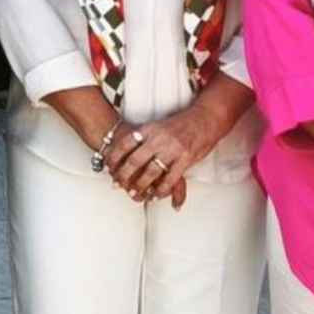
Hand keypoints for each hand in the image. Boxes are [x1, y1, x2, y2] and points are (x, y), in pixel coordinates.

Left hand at [107, 106, 224, 206]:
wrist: (206, 117)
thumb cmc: (182, 123)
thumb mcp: (159, 125)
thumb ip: (146, 137)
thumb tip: (127, 147)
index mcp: (150, 128)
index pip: (125, 143)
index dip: (114, 157)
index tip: (108, 167)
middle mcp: (159, 138)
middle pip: (134, 161)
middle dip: (123, 175)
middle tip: (116, 185)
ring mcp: (173, 149)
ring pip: (151, 172)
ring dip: (140, 186)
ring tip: (133, 193)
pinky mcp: (186, 158)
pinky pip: (170, 179)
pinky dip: (161, 190)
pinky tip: (155, 196)